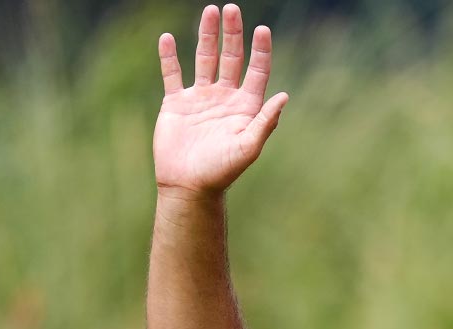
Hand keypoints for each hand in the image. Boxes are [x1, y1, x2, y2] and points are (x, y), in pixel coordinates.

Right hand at [154, 4, 287, 194]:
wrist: (189, 187)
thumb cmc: (222, 171)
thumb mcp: (248, 147)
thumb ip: (265, 122)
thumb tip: (285, 96)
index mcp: (245, 106)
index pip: (256, 71)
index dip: (260, 50)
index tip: (262, 29)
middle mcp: (224, 97)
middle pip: (231, 57)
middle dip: (232, 34)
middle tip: (231, 9)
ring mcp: (200, 98)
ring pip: (204, 59)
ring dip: (206, 36)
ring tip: (209, 11)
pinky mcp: (176, 104)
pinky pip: (173, 74)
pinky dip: (169, 56)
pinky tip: (167, 38)